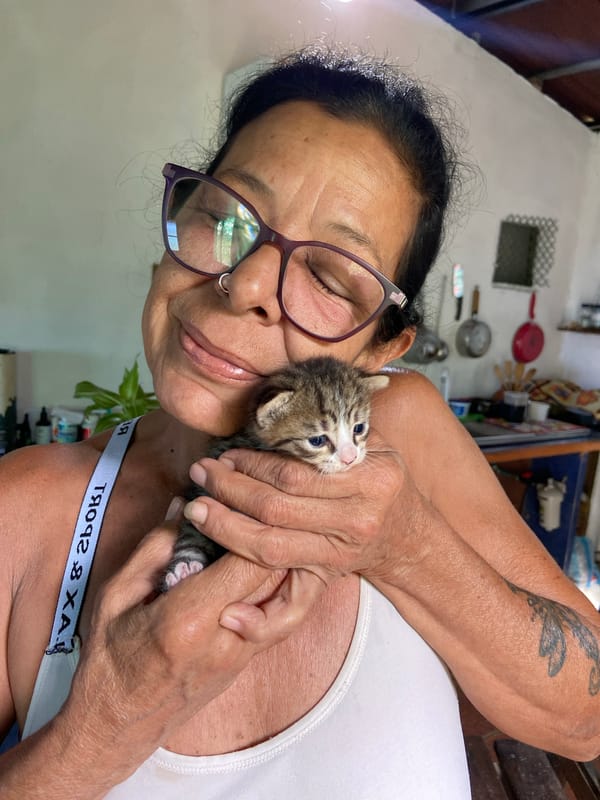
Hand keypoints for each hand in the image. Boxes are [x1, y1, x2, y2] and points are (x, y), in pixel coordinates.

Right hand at [57, 509, 326, 773]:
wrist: (117, 726)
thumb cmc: (109, 660)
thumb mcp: (115, 596)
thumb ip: (154, 548)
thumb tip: (186, 505)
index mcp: (188, 619)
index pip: (247, 559)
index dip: (253, 521)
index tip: (242, 494)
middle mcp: (225, 638)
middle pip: (276, 574)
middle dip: (275, 533)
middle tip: (269, 499)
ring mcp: (242, 654)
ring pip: (287, 594)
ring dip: (284, 556)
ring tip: (276, 523)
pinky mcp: (248, 661)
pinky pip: (278, 612)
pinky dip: (278, 580)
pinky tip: (271, 556)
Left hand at [184, 431, 430, 586]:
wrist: (409, 535)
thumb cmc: (382, 481)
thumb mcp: (374, 443)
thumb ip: (336, 426)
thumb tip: (283, 404)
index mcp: (369, 478)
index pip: (295, 473)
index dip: (253, 464)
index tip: (226, 455)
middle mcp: (356, 519)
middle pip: (277, 509)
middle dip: (229, 491)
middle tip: (200, 474)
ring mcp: (341, 553)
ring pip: (271, 547)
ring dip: (226, 528)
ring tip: (196, 508)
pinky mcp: (328, 576)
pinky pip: (289, 595)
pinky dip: (255, 604)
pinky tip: (226, 606)